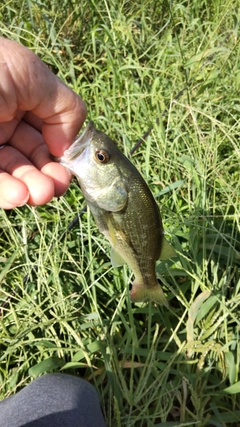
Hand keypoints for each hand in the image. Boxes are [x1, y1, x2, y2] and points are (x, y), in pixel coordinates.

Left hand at [0, 37, 86, 208]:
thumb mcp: (33, 76)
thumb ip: (64, 108)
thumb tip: (67, 145)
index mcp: (18, 101)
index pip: (45, 135)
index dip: (60, 152)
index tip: (69, 163)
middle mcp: (0, 124)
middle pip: (29, 159)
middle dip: (47, 176)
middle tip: (55, 187)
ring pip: (10, 174)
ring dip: (29, 188)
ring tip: (40, 194)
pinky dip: (5, 192)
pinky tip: (18, 196)